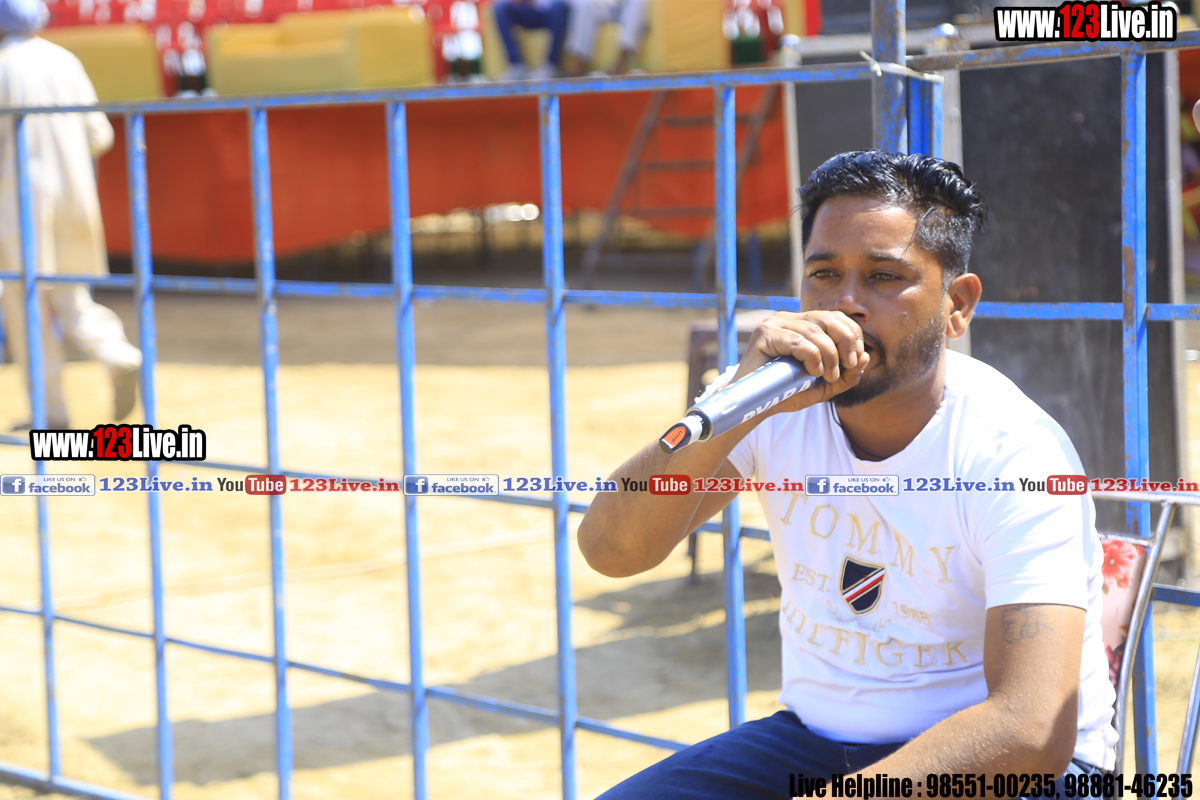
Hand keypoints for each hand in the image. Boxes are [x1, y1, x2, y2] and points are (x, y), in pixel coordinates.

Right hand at [731, 310, 869, 412]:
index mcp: (801, 324)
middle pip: (828, 318)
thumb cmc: (784, 394)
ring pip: (815, 331)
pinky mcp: (763, 334)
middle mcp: (787, 318)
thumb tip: (866, 357)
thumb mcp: (822, 387)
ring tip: (827, 377)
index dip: (852, 334)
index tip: (857, 359)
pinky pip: (798, 341)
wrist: (754, 407)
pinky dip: (812, 357)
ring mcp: (773, 323)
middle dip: (846, 341)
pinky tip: (813, 372)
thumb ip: (845, 375)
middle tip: (849, 365)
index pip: (836, 317)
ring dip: (829, 356)